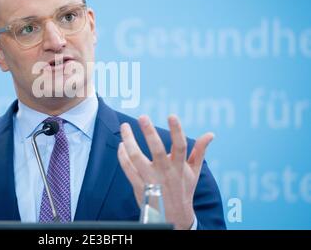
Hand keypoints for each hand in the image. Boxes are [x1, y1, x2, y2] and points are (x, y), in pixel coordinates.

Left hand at [117, 114, 213, 229]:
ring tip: (124, 127)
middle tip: (142, 117)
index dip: (177, 130)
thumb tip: (210, 134)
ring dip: (129, 141)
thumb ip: (200, 151)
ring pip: (137, 158)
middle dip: (149, 132)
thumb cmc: (183, 189)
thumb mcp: (194, 172)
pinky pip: (128, 169)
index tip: (172, 116)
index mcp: (180, 167)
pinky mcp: (139, 187)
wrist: (174, 217)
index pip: (180, 146)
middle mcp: (165, 172)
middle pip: (157, 150)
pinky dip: (122, 156)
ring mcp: (151, 180)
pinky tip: (121, 145)